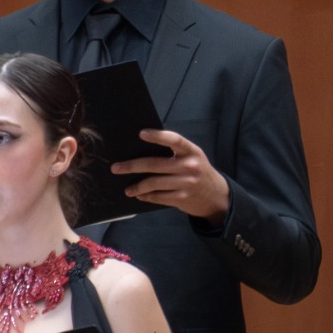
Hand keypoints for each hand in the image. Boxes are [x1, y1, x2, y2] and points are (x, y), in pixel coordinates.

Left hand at [110, 129, 230, 221]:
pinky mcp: (181, 198)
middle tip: (116, 168)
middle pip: (154, 164)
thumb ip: (174, 152)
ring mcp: (186, 183)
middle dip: (131, 166)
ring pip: (153, 183)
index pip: (174, 140)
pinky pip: (158, 197)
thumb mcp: (193, 157)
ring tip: (127, 189)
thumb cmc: (198, 171)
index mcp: (192, 151)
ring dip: (136, 187)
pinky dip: (146, 196)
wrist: (216, 196)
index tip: (141, 133)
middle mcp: (190, 166)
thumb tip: (142, 149)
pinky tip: (139, 195)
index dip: (157, 136)